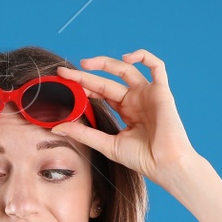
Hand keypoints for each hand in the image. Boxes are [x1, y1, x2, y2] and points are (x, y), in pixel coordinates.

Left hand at [54, 49, 198, 182]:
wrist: (165, 165)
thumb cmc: (141, 159)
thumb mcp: (106, 144)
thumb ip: (83, 133)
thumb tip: (57, 127)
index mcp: (125, 111)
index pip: (100, 93)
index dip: (83, 87)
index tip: (64, 83)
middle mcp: (136, 100)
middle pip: (107, 81)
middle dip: (86, 75)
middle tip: (65, 73)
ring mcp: (148, 94)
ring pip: (126, 70)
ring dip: (106, 63)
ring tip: (85, 64)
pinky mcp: (161, 91)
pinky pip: (157, 66)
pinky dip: (144, 56)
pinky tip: (126, 58)